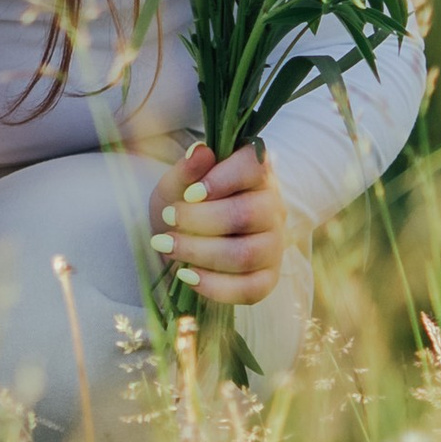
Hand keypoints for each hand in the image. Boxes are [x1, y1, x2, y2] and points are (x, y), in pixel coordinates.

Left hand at [148, 142, 288, 305]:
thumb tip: (200, 152)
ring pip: (246, 254)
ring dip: (200, 252)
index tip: (190, 193)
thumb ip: (186, 170)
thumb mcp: (176, 185)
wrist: (185, 239)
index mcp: (256, 174)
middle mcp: (273, 208)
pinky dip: (214, 286)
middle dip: (200, 219)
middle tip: (167, 218)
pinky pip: (250, 290)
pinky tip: (185, 274)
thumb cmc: (185, 204)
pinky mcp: (268, 278)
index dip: (223, 179)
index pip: (254, 167)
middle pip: (247, 215)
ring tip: (166, 245)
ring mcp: (274, 245)